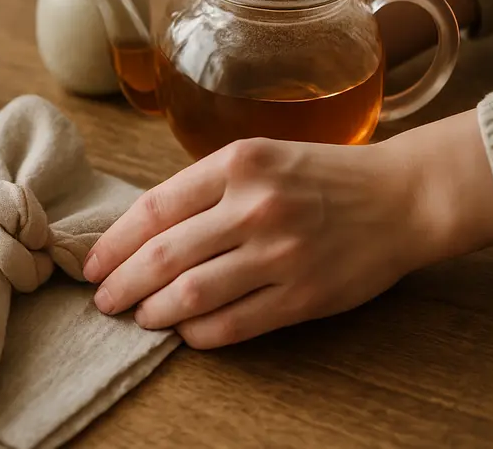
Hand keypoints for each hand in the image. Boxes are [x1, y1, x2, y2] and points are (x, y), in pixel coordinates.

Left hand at [83, 111, 492, 348]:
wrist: (401, 197)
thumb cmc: (319, 176)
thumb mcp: (259, 157)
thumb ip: (204, 188)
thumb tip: (142, 231)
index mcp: (237, 164)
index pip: (154, 208)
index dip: (113, 242)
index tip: (91, 264)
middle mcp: (254, 206)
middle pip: (164, 255)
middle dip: (122, 283)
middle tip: (103, 300)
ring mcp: (280, 253)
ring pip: (193, 294)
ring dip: (154, 311)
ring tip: (139, 316)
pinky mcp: (304, 295)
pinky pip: (235, 324)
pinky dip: (199, 334)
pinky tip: (185, 333)